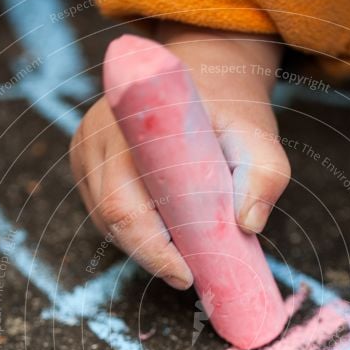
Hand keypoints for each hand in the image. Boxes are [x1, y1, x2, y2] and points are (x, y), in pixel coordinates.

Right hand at [70, 23, 290, 288]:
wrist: (204, 74)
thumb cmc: (231, 112)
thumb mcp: (260, 140)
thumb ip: (264, 177)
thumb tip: (248, 225)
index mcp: (131, 124)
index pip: (125, 204)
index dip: (151, 248)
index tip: (185, 275)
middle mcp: (98, 135)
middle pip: (110, 217)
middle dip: (150, 255)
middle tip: (190, 274)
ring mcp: (85, 148)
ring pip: (104, 219)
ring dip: (141, 244)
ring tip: (181, 250)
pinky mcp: (85, 161)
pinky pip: (102, 210)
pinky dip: (131, 230)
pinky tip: (162, 231)